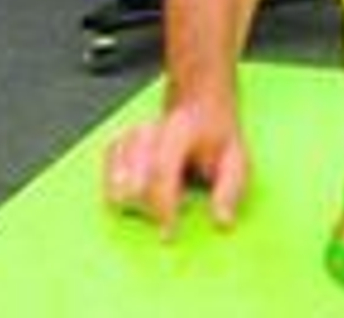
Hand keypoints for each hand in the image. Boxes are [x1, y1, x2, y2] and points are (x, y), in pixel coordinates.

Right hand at [102, 99, 249, 239]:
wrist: (199, 108)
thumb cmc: (216, 139)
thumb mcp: (235, 160)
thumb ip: (230, 190)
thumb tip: (222, 222)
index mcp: (180, 132)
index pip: (161, 172)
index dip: (162, 207)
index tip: (168, 235)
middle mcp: (149, 130)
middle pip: (135, 184)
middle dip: (150, 208)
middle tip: (171, 210)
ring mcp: (129, 136)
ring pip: (117, 185)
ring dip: (136, 203)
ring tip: (160, 197)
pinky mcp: (117, 144)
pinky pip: (107, 178)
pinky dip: (119, 193)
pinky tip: (141, 192)